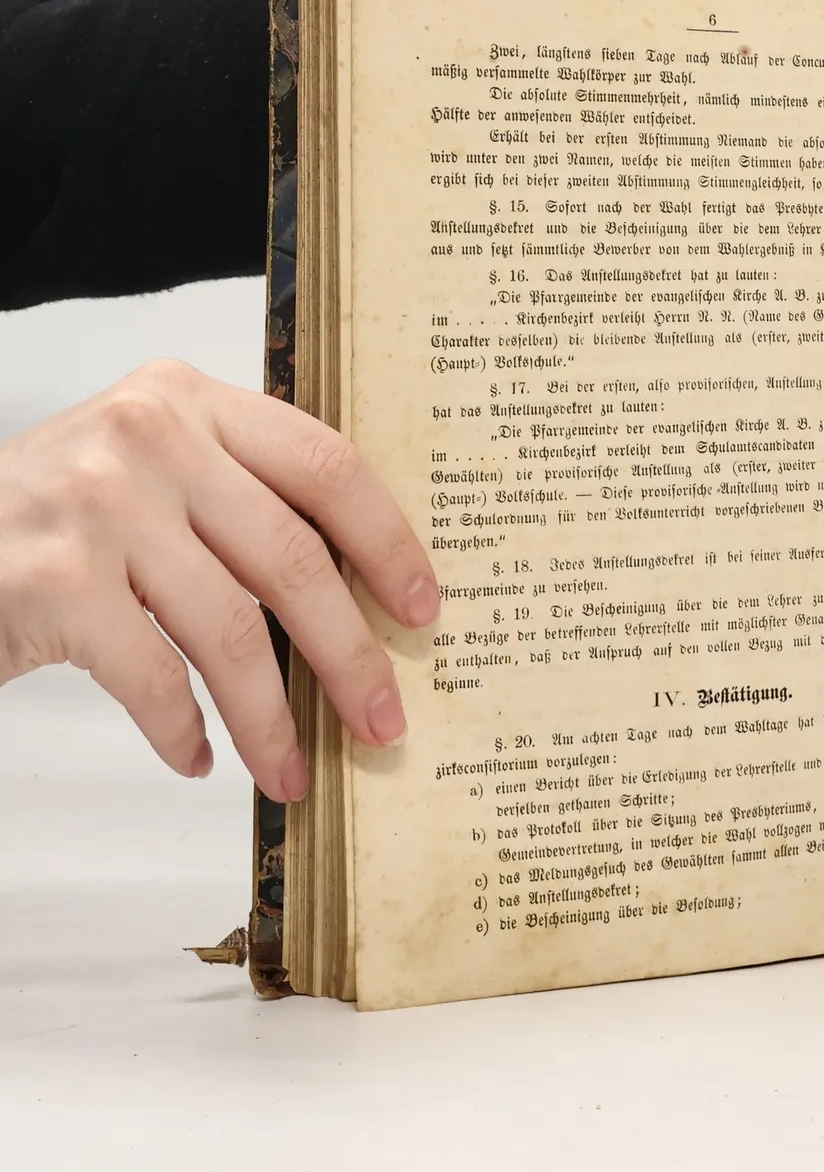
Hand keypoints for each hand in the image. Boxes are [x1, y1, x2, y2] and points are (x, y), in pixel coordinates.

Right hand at [0, 360, 437, 800]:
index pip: (328, 466)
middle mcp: (151, 437)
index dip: (387, 544)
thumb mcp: (152, 467)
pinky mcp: (52, 580)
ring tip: (292, 769)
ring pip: (230, 630)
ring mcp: (99, 505)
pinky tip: (200, 758)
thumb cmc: (55, 518)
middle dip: (349, 654)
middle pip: (293, 558)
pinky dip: (183, 731)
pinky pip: (153, 677)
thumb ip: (241, 496)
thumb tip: (362, 594)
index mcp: (194, 401)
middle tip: (382, 719)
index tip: (423, 609)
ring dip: (271, 718)